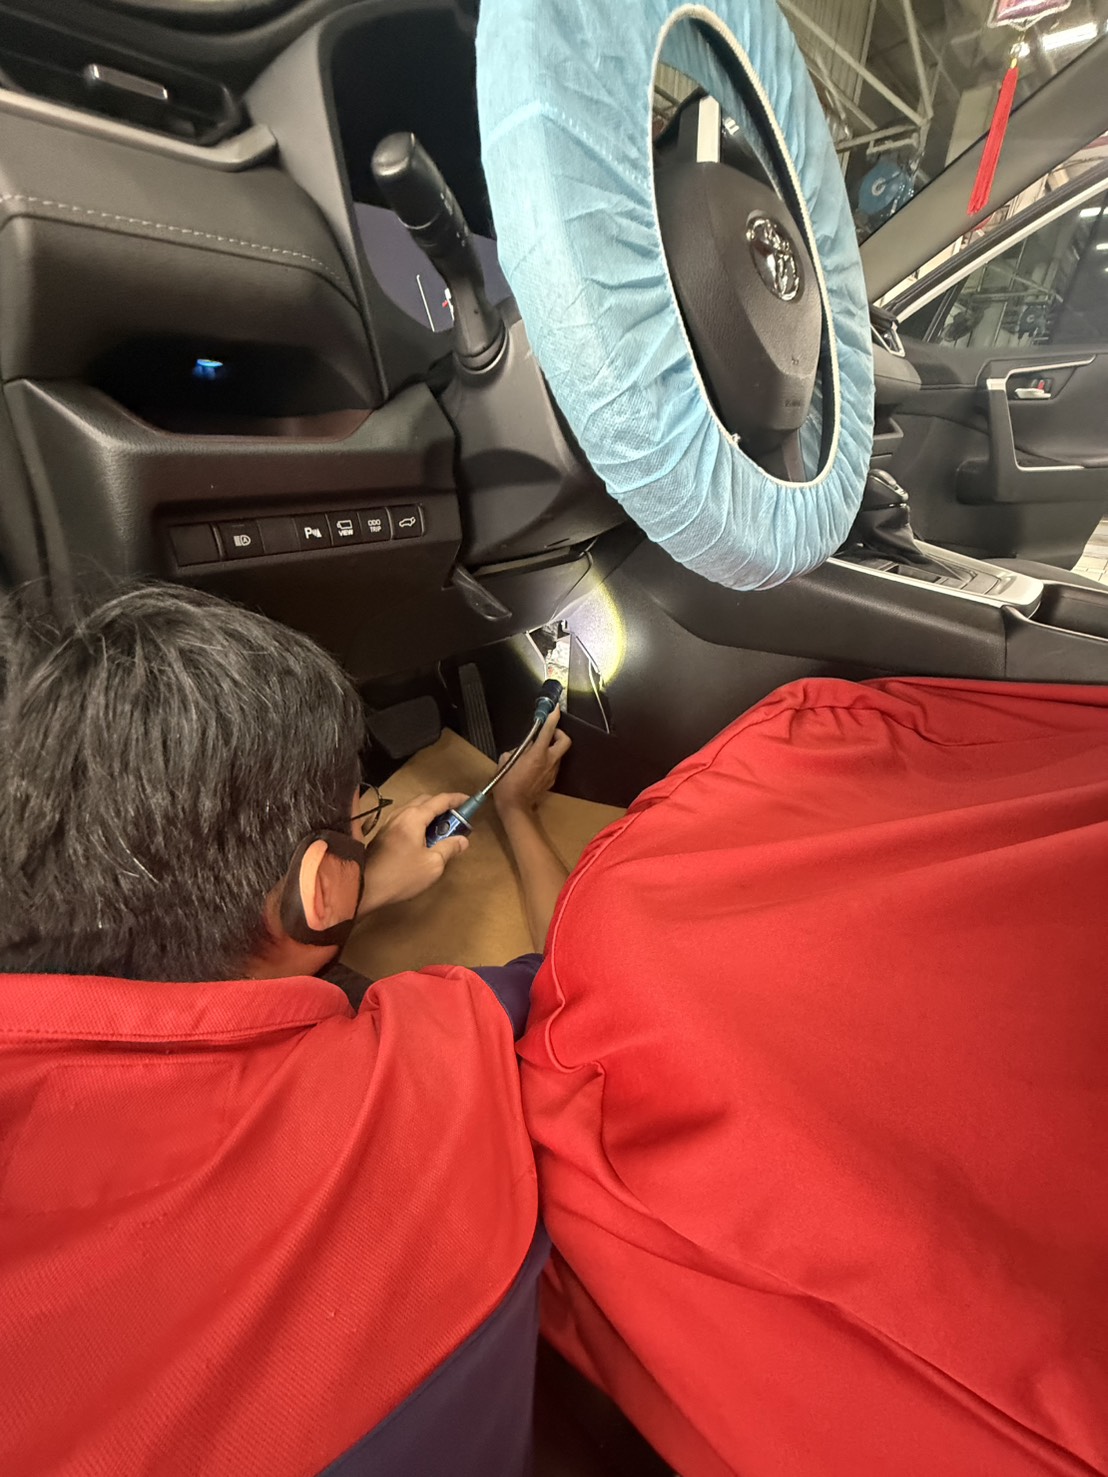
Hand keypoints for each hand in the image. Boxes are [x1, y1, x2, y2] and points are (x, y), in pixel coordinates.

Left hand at [358, 792, 469, 912]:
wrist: (365, 887)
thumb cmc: (401, 875)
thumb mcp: (433, 864)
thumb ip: (450, 848)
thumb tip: (463, 840)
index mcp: (414, 817)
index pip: (439, 800)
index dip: (457, 799)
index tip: (469, 801)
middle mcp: (400, 814)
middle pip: (425, 800)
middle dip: (443, 805)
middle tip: (457, 818)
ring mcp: (389, 823)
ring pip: (413, 809)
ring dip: (430, 814)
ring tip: (442, 829)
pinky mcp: (383, 834)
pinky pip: (405, 819)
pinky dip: (419, 822)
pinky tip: (424, 838)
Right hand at [493, 709, 570, 817]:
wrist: (515, 807)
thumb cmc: (506, 784)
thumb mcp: (505, 761)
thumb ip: (516, 751)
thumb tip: (521, 749)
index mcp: (537, 754)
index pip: (548, 730)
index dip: (553, 717)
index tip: (556, 708)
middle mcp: (549, 761)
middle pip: (565, 741)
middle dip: (559, 733)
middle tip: (548, 733)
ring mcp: (552, 772)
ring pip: (559, 754)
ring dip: (551, 748)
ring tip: (537, 751)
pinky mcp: (551, 781)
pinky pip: (553, 765)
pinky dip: (547, 761)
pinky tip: (535, 765)